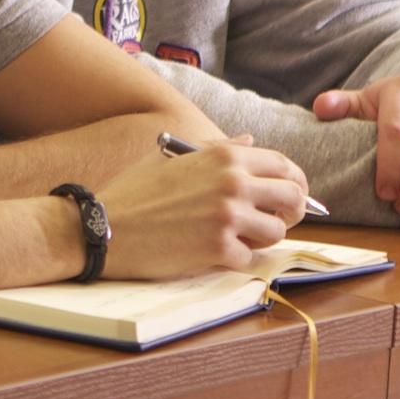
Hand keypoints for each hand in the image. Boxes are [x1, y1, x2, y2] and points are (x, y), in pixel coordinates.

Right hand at [96, 137, 307, 278]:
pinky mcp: (218, 248)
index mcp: (224, 157)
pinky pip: (250, 257)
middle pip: (293, 198)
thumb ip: (218, 148)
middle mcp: (233, 183)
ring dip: (262, 237)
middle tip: (273, 219)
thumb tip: (250, 140)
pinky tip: (213, 251)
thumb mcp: (174, 157)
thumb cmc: (136, 190)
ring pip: (277, 232)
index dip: (294, 182)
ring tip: (237, 236)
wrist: (105, 225)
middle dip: (290, 212)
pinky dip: (237, 258)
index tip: (288, 195)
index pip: (284, 166)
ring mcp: (227, 217)